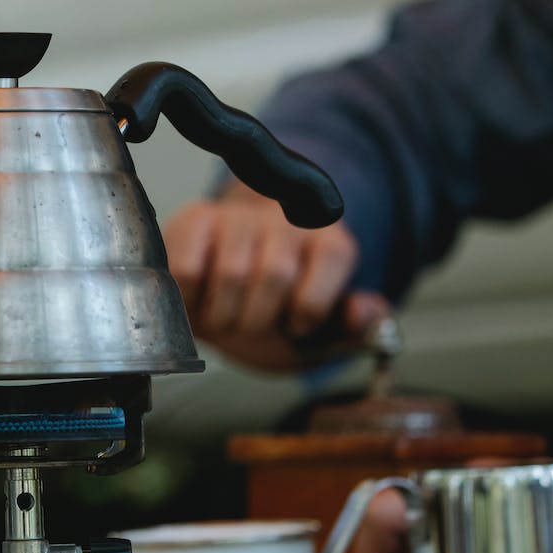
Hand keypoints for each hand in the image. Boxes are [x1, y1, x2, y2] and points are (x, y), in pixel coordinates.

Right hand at [163, 182, 387, 370]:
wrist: (224, 301)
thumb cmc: (275, 317)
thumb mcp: (322, 336)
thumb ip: (354, 329)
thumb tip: (363, 312)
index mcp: (329, 243)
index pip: (329, 265)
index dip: (306, 313)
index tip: (294, 325)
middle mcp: (286, 218)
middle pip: (276, 273)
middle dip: (258, 321)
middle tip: (248, 327)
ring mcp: (239, 216)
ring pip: (232, 273)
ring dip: (223, 316)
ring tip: (224, 317)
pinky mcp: (195, 219)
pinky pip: (189, 269)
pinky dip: (189, 300)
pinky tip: (198, 301)